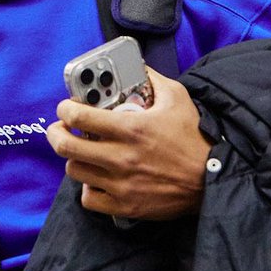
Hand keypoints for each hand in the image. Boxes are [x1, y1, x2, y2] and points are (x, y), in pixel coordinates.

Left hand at [45, 68, 209, 219]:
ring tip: (83, 153)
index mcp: (131, 129)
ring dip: (74, 159)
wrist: (214, 179)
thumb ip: (152, 80)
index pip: (79, 116)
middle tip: (60, 129)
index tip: (66, 108)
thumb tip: (137, 65)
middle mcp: (121, 157)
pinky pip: (88, 199)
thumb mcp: (177, 99)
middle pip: (66, 146)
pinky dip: (87, 188)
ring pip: (74, 171)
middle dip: (56, 134)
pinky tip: (96, 179)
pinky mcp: (125, 205)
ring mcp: (121, 183)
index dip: (65, 109)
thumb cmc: (195, 139)